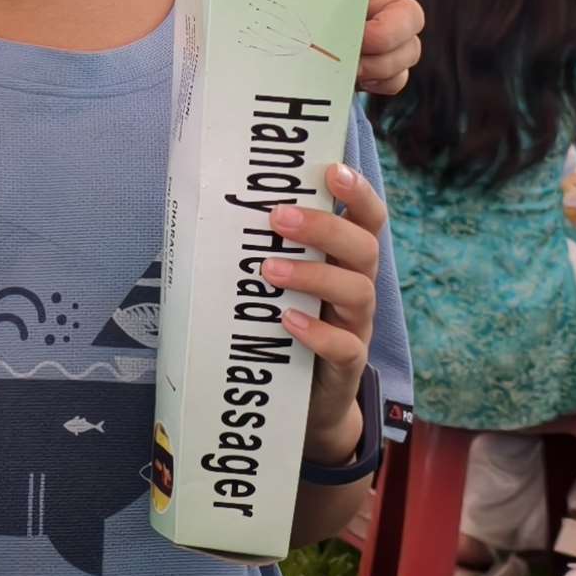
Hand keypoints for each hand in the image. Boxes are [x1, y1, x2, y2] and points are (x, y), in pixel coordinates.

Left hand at [210, 0, 421, 95]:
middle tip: (352, 68)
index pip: (401, 9)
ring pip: (401, 66)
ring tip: (347, 79)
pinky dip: (377, 89)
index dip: (395, 26)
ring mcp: (357, 49)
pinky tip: (346, 89)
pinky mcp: (344, 75)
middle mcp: (362, 19)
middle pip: (411, 41)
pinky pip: (384, 85)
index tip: (363, 38)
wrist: (223, 13)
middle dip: (391, 57)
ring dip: (384, 75)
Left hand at [258, 160, 387, 453]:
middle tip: (279, 218)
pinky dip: (317, 333)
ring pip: (358, 292)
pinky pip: (345, 347)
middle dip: (325, 227)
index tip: (332, 169)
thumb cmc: (286, 330)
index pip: (367, 219)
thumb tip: (208, 212)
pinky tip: (288, 322)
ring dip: (313, 275)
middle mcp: (358, 289)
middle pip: (364, 248)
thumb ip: (264, 253)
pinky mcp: (347, 367)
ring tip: (270, 270)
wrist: (305, 406)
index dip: (358, 191)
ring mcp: (357, 328)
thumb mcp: (280, 288)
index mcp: (345, 262)